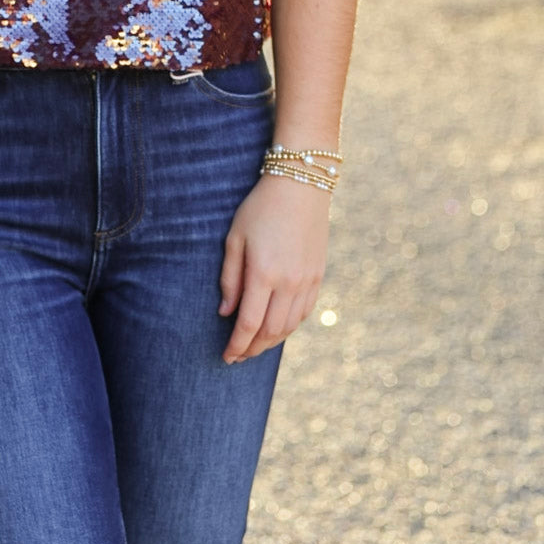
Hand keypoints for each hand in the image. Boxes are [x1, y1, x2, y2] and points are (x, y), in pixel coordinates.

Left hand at [218, 175, 330, 363]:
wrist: (301, 186)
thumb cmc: (260, 208)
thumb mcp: (235, 237)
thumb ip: (230, 278)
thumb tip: (226, 312)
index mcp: (264, 273)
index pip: (248, 324)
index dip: (237, 345)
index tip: (226, 356)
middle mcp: (288, 283)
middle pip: (269, 331)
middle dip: (251, 349)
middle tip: (237, 357)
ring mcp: (306, 281)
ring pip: (288, 326)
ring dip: (270, 342)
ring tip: (254, 347)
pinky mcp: (318, 277)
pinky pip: (304, 313)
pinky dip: (289, 327)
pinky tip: (277, 328)